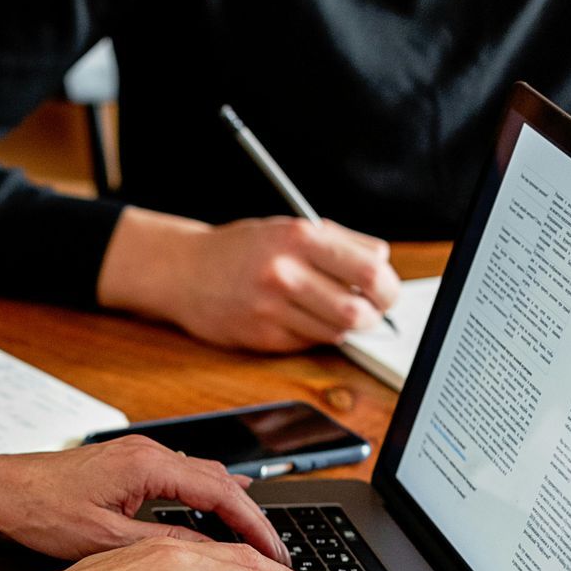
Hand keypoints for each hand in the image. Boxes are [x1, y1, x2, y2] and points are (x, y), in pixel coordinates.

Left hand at [0, 434, 289, 564]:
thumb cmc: (38, 511)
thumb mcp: (106, 540)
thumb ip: (163, 546)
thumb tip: (208, 556)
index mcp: (148, 465)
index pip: (223, 493)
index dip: (255, 526)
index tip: (276, 553)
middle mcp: (148, 452)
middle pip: (221, 481)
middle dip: (250, 519)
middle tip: (274, 555)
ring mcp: (137, 455)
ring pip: (202, 478)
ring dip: (228, 508)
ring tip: (252, 543)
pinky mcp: (125, 464)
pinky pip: (180, 478)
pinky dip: (202, 500)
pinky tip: (210, 518)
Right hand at [98, 208, 400, 352]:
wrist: (183, 271)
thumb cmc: (241, 249)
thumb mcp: (288, 228)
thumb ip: (336, 244)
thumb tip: (383, 269)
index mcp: (299, 238)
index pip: (372, 268)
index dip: (387, 283)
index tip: (384, 288)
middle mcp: (285, 273)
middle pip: (359, 309)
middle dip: (375, 314)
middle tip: (372, 311)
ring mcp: (271, 308)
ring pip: (337, 331)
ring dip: (345, 327)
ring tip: (336, 313)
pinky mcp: (260, 336)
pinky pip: (308, 343)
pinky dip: (314, 334)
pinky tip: (300, 319)